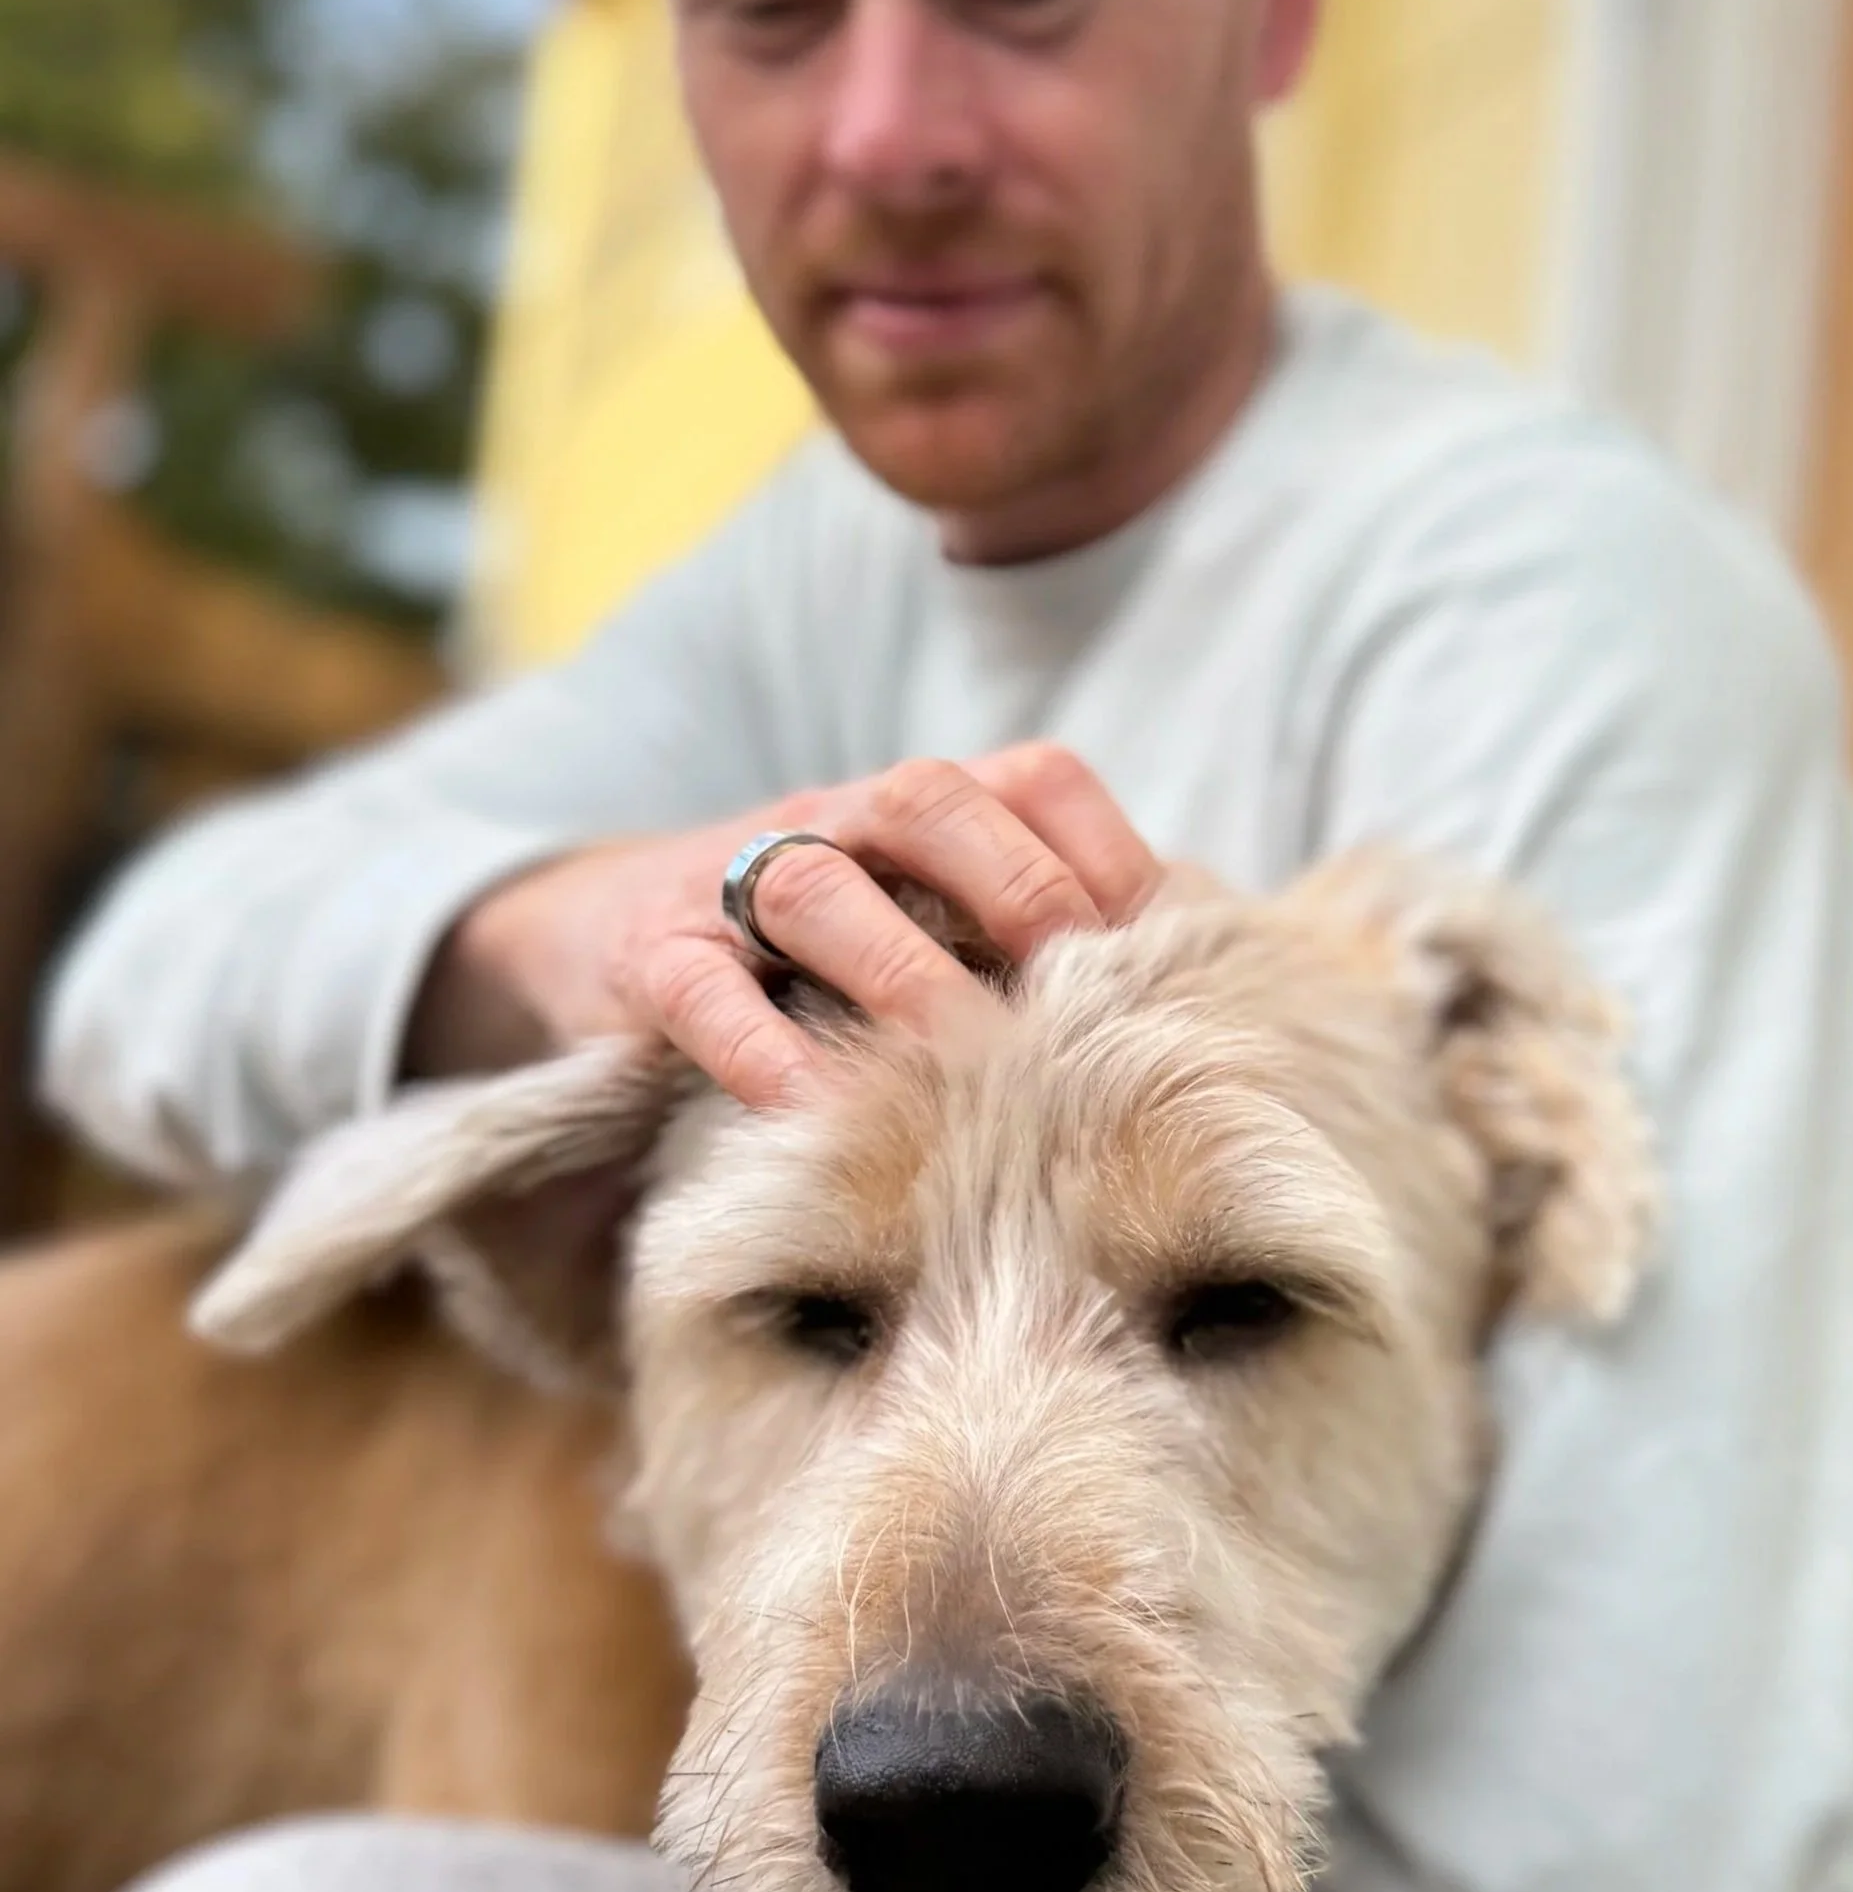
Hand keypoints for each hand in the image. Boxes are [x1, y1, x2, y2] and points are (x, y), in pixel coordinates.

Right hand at [406, 747, 1163, 1107]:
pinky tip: (816, 1109)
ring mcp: (733, 882)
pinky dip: (759, 1047)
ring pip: (815, 881)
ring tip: (965, 1052)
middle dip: (1017, 886)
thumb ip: (1037, 954)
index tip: (1168, 949)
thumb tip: (1210, 1007)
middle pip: (928, 802)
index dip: (1108, 852)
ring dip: (899, 965)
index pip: (1033, 782)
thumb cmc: (821, 963)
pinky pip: (701, 989)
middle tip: (1080, 986)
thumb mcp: (928, 931)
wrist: (603, 940)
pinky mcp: (650, 960)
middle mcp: (834, 821)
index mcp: (923, 809)